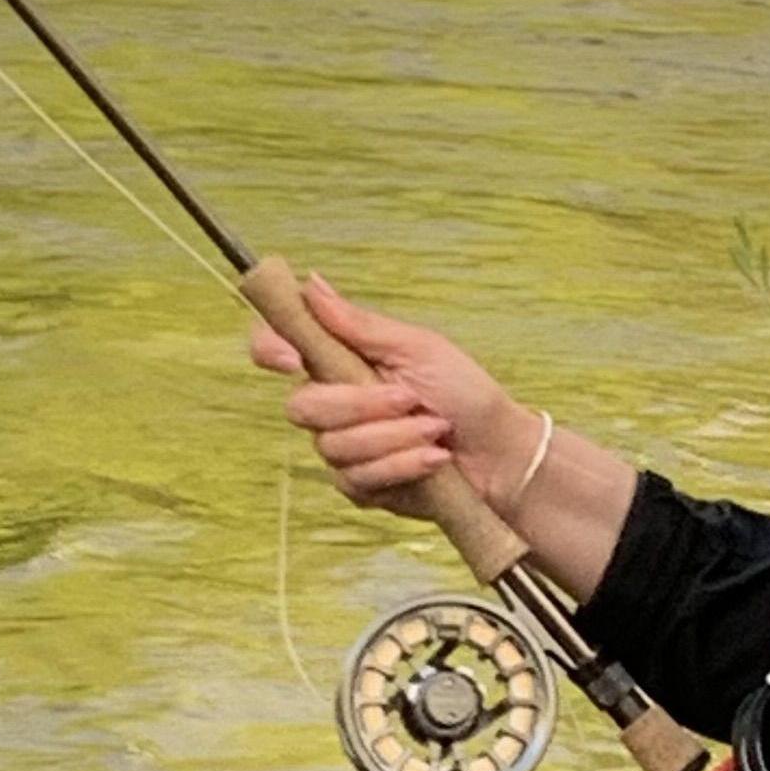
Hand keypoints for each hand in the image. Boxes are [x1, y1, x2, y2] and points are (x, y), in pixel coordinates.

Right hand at [248, 273, 543, 515]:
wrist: (500, 453)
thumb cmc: (465, 394)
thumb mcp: (418, 348)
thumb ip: (359, 324)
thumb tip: (311, 283)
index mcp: (339, 361)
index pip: (276, 348)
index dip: (269, 349)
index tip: (291, 359)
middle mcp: (332, 405)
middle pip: (303, 407)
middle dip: (360, 405)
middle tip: (409, 398)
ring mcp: (343, 449)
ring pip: (334, 447)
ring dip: (394, 437)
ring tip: (435, 428)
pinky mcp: (361, 487)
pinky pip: (358, 478)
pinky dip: (402, 464)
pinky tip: (433, 459)